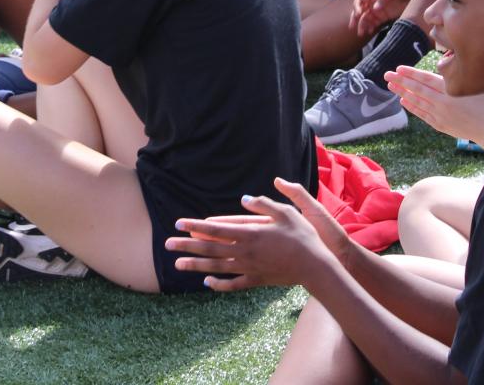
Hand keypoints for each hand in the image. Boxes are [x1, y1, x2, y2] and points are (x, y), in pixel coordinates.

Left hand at [166, 179, 343, 291]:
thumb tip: (244, 199)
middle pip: (209, 248)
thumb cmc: (303, 236)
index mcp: (250, 233)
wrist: (315, 266)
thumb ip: (264, 205)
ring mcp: (249, 268)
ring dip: (195, 265)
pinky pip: (233, 284)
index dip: (195, 226)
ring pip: (216, 267)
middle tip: (167, 244)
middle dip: (187, 246)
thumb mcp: (287, 213)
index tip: (178, 224)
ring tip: (178, 264)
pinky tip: (206, 282)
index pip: (215, 229)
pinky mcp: (256, 280)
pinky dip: (218, 284)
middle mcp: (244, 252)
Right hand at [349, 0, 415, 37]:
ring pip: (366, 18)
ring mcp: (378, 10)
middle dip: (355, 19)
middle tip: (352, 27)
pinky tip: (370, 32)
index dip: (356, 7)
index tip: (358, 15)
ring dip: (362, 25)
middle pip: (360, 10)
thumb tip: (375, 9)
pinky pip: (374, 23)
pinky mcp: (384, 17)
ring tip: (361, 33)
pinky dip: (370, 27)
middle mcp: (374, 2)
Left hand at [386, 66, 483, 152]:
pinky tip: (404, 100)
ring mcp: (440, 115)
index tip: (398, 68)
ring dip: (403, 92)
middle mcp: (442, 103)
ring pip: (417, 102)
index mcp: (451, 91)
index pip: (426, 79)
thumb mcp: (473, 84)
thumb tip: (441, 65)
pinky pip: (422, 114)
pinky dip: (412, 107)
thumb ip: (456, 76)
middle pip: (417, 90)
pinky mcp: (440, 125)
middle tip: (386, 75)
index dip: (411, 73)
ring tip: (391, 85)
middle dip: (401, 81)